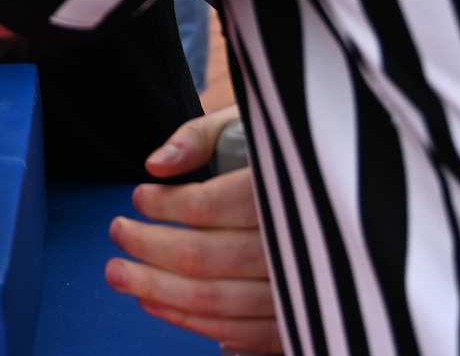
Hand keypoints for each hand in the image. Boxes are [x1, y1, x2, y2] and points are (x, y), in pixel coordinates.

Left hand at [107, 107, 282, 348]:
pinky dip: (193, 322)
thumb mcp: (248, 125)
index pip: (208, 206)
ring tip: (119, 273)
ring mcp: (301, 289)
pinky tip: (157, 302)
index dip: (163, 205)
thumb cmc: (285, 155)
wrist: (343, 189)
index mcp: (283, 188)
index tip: (138, 196)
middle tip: (116, 232)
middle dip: (147, 247)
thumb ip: (199, 138)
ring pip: (216, 299)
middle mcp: (296, 244)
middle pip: (204, 257)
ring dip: (157, 290)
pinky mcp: (300, 320)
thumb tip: (156, 164)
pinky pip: (242, 333)